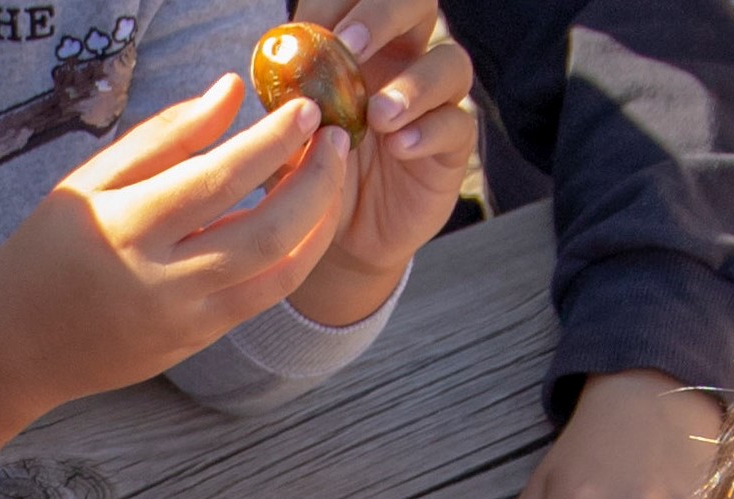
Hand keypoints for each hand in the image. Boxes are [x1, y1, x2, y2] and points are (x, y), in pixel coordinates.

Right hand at [0, 79, 351, 398]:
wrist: (14, 344)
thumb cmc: (50, 249)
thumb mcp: (90, 180)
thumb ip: (164, 135)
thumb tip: (232, 90)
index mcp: (127, 227)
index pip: (220, 178)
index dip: (274, 141)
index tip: (307, 108)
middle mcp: (161, 281)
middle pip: (267, 231)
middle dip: (317, 180)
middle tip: (335, 139)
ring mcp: (183, 321)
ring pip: (280, 274)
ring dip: (320, 221)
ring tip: (329, 177)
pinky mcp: (194, 344)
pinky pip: (262, 298)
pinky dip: (295, 255)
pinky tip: (302, 220)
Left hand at [283, 5, 479, 327]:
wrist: (337, 241)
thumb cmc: (310, 176)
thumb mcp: (288, 139)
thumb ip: (285, 103)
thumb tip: (277, 66)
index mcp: (361, 46)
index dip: (339, 4)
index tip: (308, 29)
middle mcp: (403, 61)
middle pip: (418, 6)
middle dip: (384, 16)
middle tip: (349, 47)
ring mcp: (434, 100)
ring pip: (449, 64)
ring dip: (411, 85)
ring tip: (377, 115)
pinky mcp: (452, 144)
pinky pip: (456, 124)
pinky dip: (427, 131)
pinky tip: (399, 147)